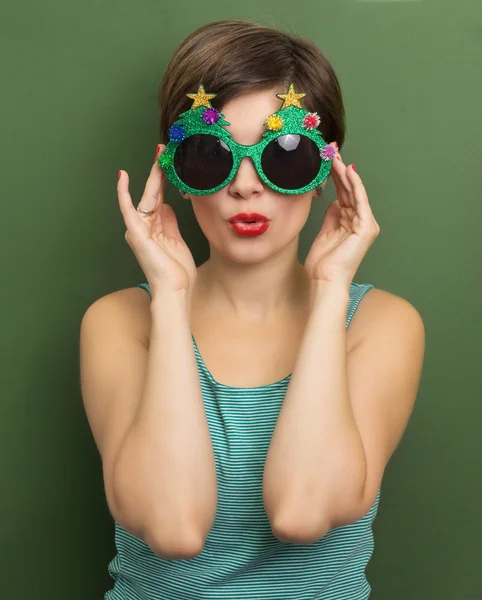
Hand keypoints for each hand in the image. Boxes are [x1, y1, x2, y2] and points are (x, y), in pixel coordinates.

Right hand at [117, 145, 196, 294]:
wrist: (175, 290)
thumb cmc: (177, 272)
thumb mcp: (176, 241)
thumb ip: (170, 222)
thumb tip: (167, 205)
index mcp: (154, 228)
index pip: (159, 198)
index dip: (163, 179)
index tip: (169, 162)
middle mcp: (144, 226)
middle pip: (152, 193)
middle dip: (158, 171)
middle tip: (163, 149)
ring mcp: (138, 229)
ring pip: (145, 196)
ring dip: (152, 175)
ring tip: (159, 155)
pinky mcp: (136, 233)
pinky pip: (127, 209)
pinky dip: (123, 193)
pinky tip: (122, 176)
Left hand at [304, 147, 379, 289]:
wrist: (325, 281)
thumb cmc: (323, 264)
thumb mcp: (325, 233)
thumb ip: (331, 216)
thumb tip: (333, 201)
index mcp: (350, 222)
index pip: (343, 193)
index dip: (335, 176)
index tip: (326, 159)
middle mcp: (360, 221)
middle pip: (349, 190)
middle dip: (340, 169)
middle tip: (331, 150)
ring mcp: (365, 224)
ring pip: (354, 192)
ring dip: (344, 173)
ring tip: (335, 156)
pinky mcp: (365, 227)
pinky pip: (360, 201)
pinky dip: (355, 186)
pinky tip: (347, 171)